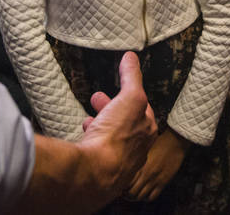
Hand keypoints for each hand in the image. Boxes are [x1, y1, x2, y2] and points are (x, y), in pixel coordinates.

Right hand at [77, 52, 156, 194]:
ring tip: (88, 118)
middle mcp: (136, 150)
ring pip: (110, 140)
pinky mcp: (100, 171)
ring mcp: (118, 163)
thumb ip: (132, 77)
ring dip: (100, 125)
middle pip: (124, 124)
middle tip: (97, 99)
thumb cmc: (116, 136)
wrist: (95, 173)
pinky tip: (82, 136)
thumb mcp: (130, 97)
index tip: (120, 88)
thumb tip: (131, 57)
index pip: (142, 109)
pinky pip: (96, 152)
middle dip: (112, 109)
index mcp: (147, 132)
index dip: (130, 95)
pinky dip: (90, 141)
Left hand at [126, 128, 188, 200]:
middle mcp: (145, 174)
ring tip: (135, 195)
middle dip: (127, 195)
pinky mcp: (163, 182)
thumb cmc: (159, 143)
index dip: (122, 187)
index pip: (126, 182)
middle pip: (132, 193)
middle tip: (126, 194)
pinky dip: (147, 198)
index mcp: (139, 165)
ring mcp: (154, 179)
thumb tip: (128, 164)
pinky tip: (146, 194)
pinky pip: (152, 196)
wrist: (174, 142)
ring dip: (137, 198)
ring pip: (141, 197)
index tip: (121, 187)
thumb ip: (137, 159)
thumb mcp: (144, 150)